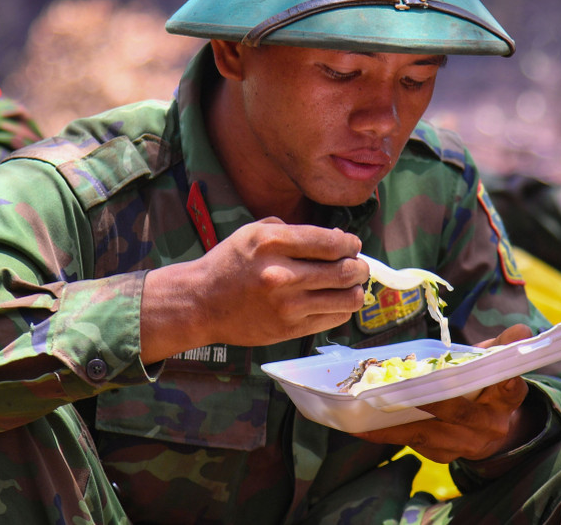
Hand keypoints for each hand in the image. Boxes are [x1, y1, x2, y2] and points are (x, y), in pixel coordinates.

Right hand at [139, 218, 366, 362]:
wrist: (201, 302)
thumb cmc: (230, 263)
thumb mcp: (255, 232)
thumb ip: (295, 231)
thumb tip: (337, 238)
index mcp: (273, 243)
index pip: (331, 242)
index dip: (350, 244)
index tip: (353, 245)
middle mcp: (281, 275)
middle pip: (344, 271)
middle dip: (360, 267)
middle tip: (358, 266)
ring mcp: (286, 306)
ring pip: (346, 299)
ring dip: (357, 290)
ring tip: (353, 285)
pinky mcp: (288, 329)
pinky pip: (333, 319)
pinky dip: (343, 309)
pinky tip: (336, 301)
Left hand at [351, 324, 538, 462]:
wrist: (492, 432)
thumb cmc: (487, 388)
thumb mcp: (497, 365)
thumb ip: (504, 347)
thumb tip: (522, 330)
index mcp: (507, 400)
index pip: (512, 391)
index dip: (508, 384)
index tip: (505, 377)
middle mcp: (488, 426)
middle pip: (456, 412)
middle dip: (428, 399)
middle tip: (400, 385)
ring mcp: (464, 444)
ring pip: (426, 433)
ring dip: (394, 422)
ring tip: (364, 408)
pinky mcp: (442, 455)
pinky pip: (412, 443)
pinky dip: (386, 434)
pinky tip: (359, 425)